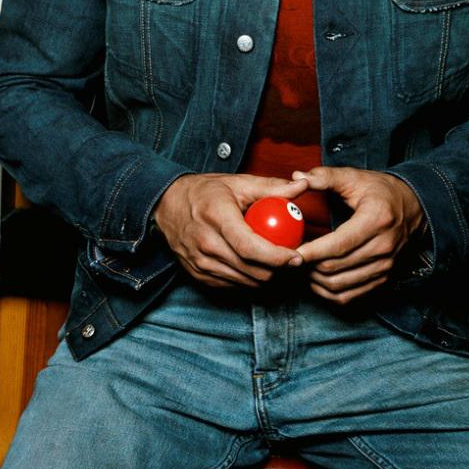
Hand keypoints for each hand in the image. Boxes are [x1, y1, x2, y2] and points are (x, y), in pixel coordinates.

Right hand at [153, 173, 307, 288]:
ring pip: (245, 281)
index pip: (251, 248)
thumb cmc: (204, 191)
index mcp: (216, 217)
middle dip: (277, 268)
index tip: (296, 256)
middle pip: (252, 269)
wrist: (166, 204)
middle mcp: (205, 243)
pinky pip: (232, 285)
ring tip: (273, 259)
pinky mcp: (197, 274)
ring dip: (264, 274)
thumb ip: (272, 187)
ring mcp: (199, 262)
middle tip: (289, 257)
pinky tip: (251, 263)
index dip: (277, 257)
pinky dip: (247, 277)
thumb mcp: (237, 183)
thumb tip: (303, 185)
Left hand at [291, 166, 423, 304]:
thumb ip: (325, 177)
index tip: (291, 251)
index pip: (339, 244)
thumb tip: (298, 177)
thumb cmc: (380, 191)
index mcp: (376, 220)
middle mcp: (383, 247)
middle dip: (308, 264)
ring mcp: (384, 266)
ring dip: (314, 279)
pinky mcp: (382, 278)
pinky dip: (328, 292)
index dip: (312, 251)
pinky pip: (350, 296)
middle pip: (336, 267)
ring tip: (300, 265)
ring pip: (339, 285)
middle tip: (289, 255)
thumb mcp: (354, 177)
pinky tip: (315, 279)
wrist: (413, 206)